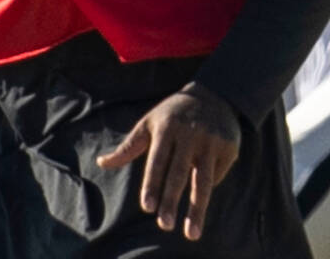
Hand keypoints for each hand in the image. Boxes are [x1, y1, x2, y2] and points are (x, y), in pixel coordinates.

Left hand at [96, 83, 240, 240]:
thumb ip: (129, 146)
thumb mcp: (149, 123)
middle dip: (171, 201)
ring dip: (197, 210)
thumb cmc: (173, 114)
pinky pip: (216, 176)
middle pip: (179, 173)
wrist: (214, 95)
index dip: (152, 184)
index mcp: (166, 127)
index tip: (148, 206)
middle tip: (164, 225)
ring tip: (191, 233)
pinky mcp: (229, 148)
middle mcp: (189, 134)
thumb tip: (101, 163)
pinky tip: (199, 200)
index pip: (157, 161)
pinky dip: (207, 189)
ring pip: (203, 181)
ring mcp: (211, 141)